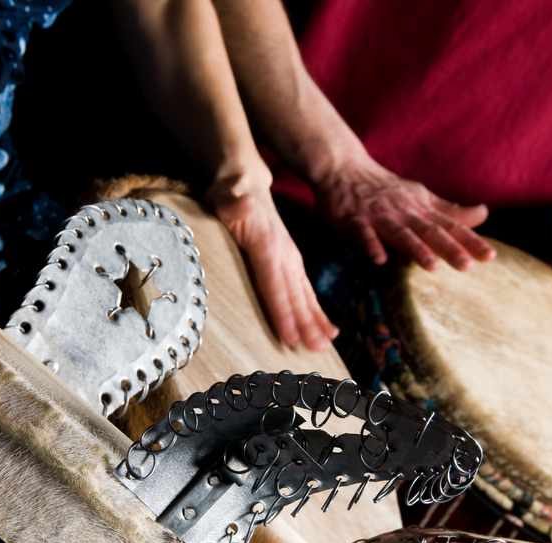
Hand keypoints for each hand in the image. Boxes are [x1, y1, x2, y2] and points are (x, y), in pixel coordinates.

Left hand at [206, 171, 338, 351]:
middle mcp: (284, 255)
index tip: (290, 338)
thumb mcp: (225, 194)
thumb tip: (246, 202)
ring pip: (305, 296)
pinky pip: (305, 292)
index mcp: (267, 246)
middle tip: (316, 351)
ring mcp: (290, 260)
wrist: (244, 181)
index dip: (282, 313)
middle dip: (305, 325)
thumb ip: (233, 202)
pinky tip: (326, 331)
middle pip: (295, 296)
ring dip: (315, 322)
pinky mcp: (290, 264)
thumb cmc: (229, 192)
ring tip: (325, 346)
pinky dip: (316, 312)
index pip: (274, 285)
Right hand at [313, 158, 494, 269]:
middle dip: (449, 248)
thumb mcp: (420, 197)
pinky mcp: (354, 221)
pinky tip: (379, 260)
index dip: (470, 240)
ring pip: (400, 234)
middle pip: (430, 232)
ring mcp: (379, 216)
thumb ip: (450, 211)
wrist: (343, 169)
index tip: (490, 256)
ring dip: (416, 249)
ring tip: (432, 267)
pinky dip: (371, 246)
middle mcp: (404, 212)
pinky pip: (363, 234)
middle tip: (467, 266)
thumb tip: (484, 214)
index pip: (450, 226)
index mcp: (421, 209)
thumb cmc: (384, 189)